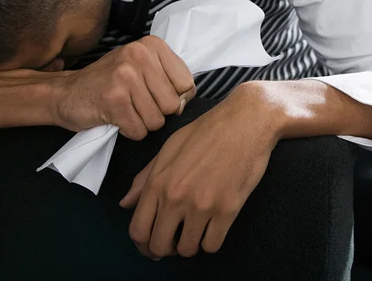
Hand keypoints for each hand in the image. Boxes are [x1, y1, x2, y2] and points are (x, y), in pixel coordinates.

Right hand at [52, 36, 195, 139]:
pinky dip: (129, 131)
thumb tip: (188, 98)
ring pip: (157, 120)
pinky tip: (117, 118)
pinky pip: (139, 130)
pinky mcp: (114, 99)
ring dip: (142, 123)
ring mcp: (125, 76)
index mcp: (152, 45)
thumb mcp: (143, 68)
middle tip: (136, 103)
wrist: (66, 93)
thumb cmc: (110, 82)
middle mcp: (140, 56)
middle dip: (157, 112)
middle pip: (173, 105)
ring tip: (126, 109)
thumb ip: (170, 78)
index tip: (156, 94)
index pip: (187, 83)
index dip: (175, 97)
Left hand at [119, 83, 282, 258]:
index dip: (143, 244)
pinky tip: (214, 227)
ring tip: (196, 231)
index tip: (152, 243)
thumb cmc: (208, 130)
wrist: (246, 122)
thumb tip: (125, 203)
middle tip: (175, 241)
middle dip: (165, 249)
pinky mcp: (227, 209)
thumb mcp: (169, 148)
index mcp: (158, 181)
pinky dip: (211, 241)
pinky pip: (212, 245)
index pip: (138, 230)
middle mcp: (175, 197)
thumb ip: (145, 178)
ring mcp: (201, 205)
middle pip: (159, 246)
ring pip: (187, 249)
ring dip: (190, 245)